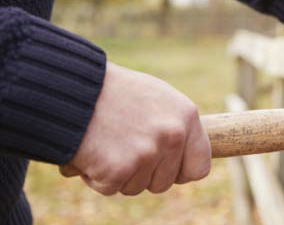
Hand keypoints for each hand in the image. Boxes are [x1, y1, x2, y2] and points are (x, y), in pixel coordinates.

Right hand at [60, 62, 210, 195]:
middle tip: (123, 146)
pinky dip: (95, 176)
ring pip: (137, 187)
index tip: (166, 168)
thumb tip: (186, 154)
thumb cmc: (113, 91)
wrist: (70, 86)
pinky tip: (91, 149)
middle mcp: (172, 135)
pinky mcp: (118, 169)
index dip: (180, 172)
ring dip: (119, 173)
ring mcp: (147, 154)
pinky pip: (110, 188)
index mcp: (187, 117)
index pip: (199, 167)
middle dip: (144, 173)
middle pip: (165, 183)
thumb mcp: (156, 98)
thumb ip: (175, 125)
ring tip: (107, 141)